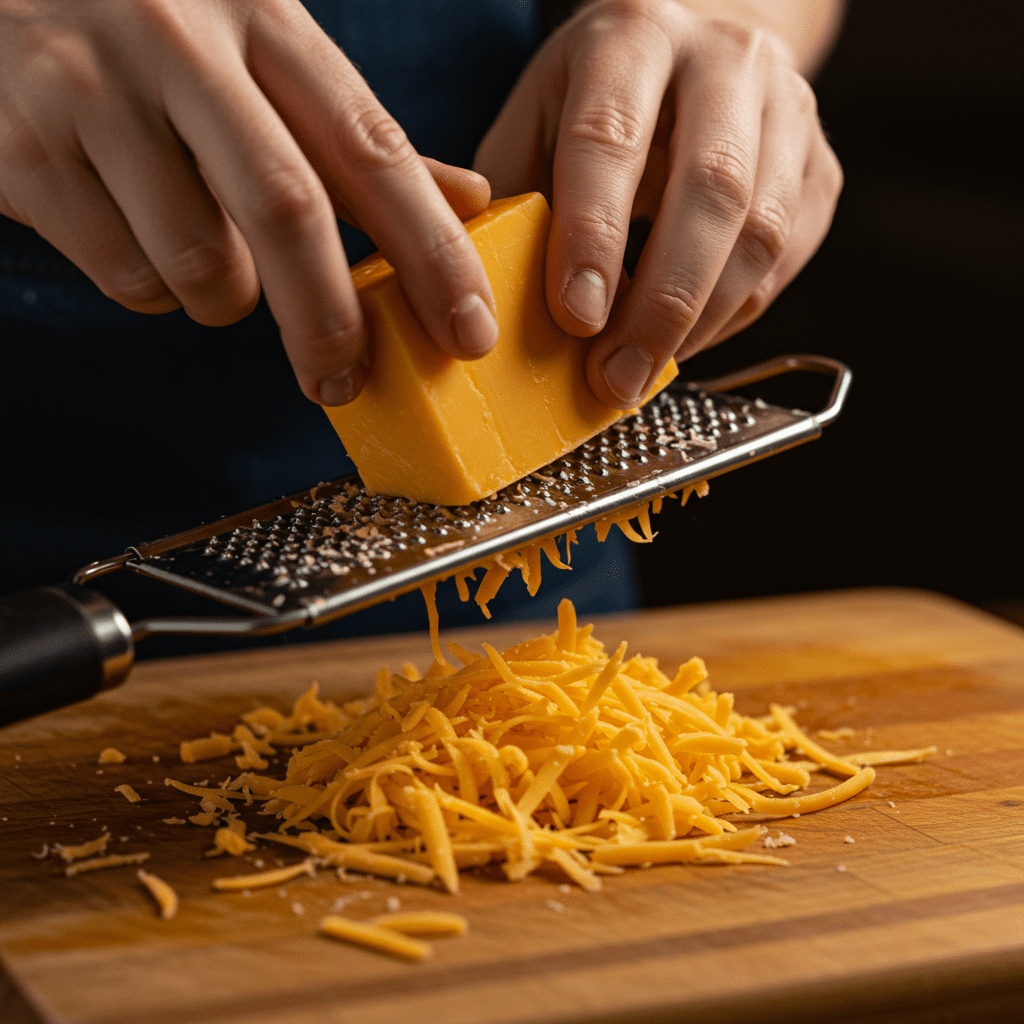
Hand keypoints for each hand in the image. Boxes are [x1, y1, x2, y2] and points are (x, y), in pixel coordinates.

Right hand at [0, 0, 495, 404]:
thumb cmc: (152, 44)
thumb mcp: (261, 59)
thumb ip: (357, 136)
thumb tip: (469, 200)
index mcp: (263, 18)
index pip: (373, 148)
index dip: (432, 251)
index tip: (470, 331)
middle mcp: (182, 42)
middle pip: (289, 210)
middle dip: (329, 319)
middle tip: (343, 380)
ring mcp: (93, 88)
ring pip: (203, 263)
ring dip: (224, 298)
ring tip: (200, 252)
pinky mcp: (23, 147)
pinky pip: (128, 277)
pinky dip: (152, 289)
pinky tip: (132, 235)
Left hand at [475, 0, 842, 407]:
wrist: (698, 53)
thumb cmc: (598, 103)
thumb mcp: (536, 121)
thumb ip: (514, 196)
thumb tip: (499, 298)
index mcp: (631, 37)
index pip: (612, 139)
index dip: (594, 236)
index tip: (575, 318)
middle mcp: (725, 60)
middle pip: (712, 189)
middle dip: (661, 301)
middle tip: (616, 375)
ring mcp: (789, 110)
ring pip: (763, 231)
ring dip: (700, 320)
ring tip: (644, 372)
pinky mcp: (819, 166)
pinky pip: (788, 258)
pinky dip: (735, 315)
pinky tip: (685, 340)